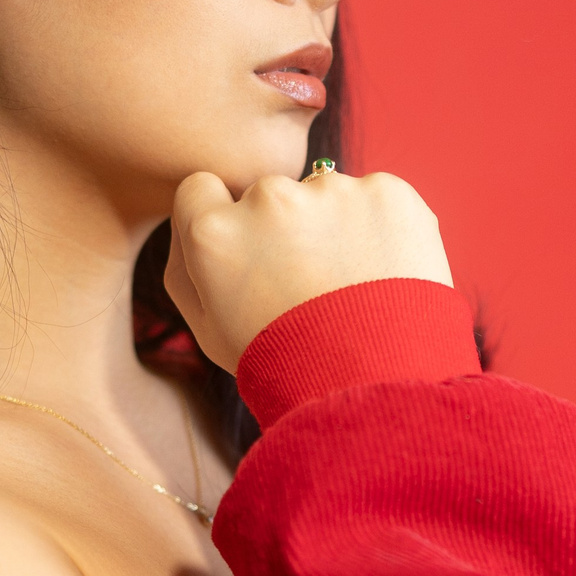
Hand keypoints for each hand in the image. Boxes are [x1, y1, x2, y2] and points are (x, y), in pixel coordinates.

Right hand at [164, 167, 451, 372]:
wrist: (371, 386)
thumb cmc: (281, 364)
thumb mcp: (206, 329)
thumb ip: (188, 264)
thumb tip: (197, 220)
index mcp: (214, 233)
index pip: (202, 189)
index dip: (225, 221)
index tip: (249, 254)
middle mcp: (267, 199)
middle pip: (269, 195)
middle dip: (285, 229)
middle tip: (308, 287)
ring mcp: (331, 190)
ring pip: (326, 195)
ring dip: (335, 228)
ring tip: (351, 290)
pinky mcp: (387, 193)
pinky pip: (377, 200)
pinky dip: (381, 230)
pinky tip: (384, 276)